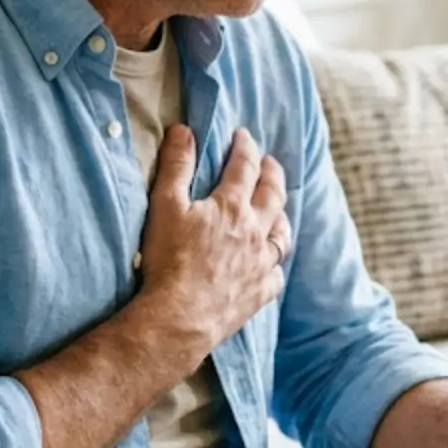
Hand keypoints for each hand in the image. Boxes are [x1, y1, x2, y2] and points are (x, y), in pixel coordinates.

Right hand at [133, 127, 288, 371]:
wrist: (179, 316)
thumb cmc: (169, 260)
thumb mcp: (165, 205)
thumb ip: (176, 166)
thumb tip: (183, 131)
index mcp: (232, 207)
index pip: (245, 167)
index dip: (245, 147)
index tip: (243, 135)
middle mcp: (254, 232)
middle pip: (273, 195)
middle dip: (272, 174)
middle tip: (270, 163)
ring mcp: (261, 264)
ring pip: (282, 235)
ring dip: (281, 217)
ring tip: (278, 210)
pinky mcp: (260, 293)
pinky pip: (277, 274)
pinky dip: (275, 264)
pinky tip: (271, 263)